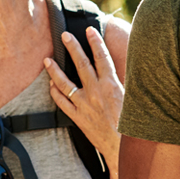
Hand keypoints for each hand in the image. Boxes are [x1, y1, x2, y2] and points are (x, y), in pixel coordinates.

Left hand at [44, 28, 123, 155]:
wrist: (122, 148)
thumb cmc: (131, 124)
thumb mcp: (132, 99)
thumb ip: (124, 83)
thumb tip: (121, 69)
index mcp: (112, 85)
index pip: (102, 58)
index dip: (96, 42)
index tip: (90, 30)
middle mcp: (96, 92)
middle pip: (81, 64)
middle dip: (72, 47)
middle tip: (64, 34)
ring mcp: (84, 105)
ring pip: (65, 83)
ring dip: (54, 70)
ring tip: (47, 59)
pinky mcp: (78, 118)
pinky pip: (62, 103)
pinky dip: (55, 93)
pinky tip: (50, 85)